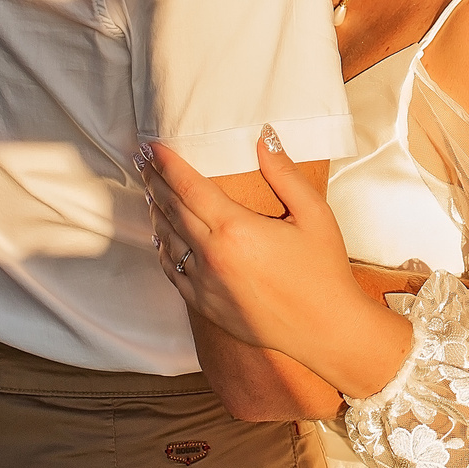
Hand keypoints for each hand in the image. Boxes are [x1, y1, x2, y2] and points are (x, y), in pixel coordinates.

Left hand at [146, 129, 413, 400]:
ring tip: (150, 190)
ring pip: (166, 239)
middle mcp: (211, 256)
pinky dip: (162, 248)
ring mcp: (204, 283)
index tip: (152, 146)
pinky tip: (161, 236)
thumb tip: (264, 137)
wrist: (324, 330)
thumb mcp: (314, 214)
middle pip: (171, 209)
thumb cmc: (323, 271)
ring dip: (156, 211)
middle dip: (155, 180)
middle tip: (143, 160)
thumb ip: (284, 173)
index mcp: (235, 229)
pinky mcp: (204, 305)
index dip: (167, 164)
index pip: (188, 187)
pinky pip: (172, 270)